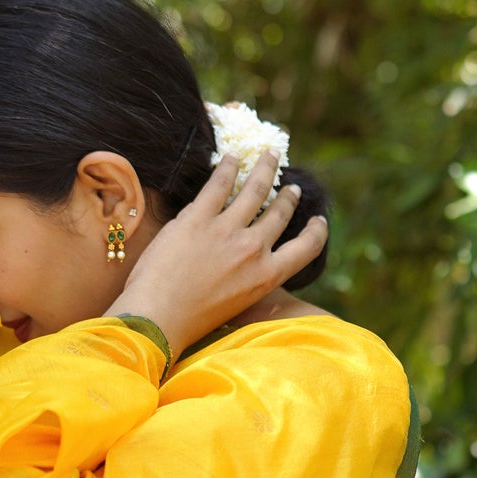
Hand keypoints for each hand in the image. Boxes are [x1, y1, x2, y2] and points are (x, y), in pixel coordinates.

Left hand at [105, 150, 327, 354]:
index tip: (319, 220)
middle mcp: (253, 250)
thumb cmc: (193, 321)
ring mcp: (226, 230)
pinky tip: (231, 157)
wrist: (158, 318)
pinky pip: (218, 185)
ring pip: (255, 190)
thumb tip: (261, 272)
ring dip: (265, 169)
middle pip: (279, 213)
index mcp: (266, 276)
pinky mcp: (197, 218)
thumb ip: (254, 283)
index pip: (307, 248)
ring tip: (270, 156)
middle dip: (288, 196)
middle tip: (291, 186)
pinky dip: (227, 167)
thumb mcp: (239, 306)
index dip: (317, 232)